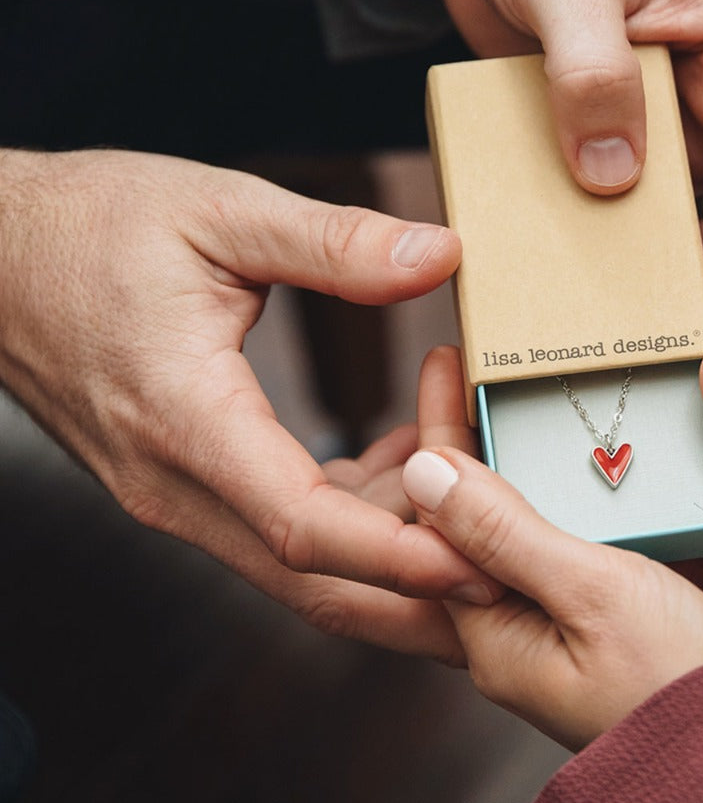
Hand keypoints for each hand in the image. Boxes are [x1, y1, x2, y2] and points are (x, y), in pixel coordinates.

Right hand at [0, 148, 501, 659]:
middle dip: (419, 591)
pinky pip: (287, 531)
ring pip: (306, 567)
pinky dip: (359, 516)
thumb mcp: (219, 211)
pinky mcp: (189, 485)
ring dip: (396, 548)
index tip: (488, 556)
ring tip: (475, 481)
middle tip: (514, 572)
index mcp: (187, 422)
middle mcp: (178, 485)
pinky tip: (408, 455)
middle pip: (317, 581)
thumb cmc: (89, 227)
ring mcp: (179, 495)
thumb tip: (440, 256)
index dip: (404, 553)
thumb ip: (334, 241)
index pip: (309, 527)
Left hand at [401, 348, 702, 748]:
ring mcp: (559, 639)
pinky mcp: (603, 635)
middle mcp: (516, 640)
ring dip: (516, 473)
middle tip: (475, 376)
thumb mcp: (595, 594)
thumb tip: (426, 469)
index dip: (441, 432)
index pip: (441, 516)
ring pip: (518, 538)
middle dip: (469, 449)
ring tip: (520, 407)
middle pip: (470, 527)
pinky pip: (564, 554)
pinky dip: (564, 504)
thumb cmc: (684, 689)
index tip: (443, 362)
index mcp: (494, 636)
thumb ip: (508, 532)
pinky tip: (582, 471)